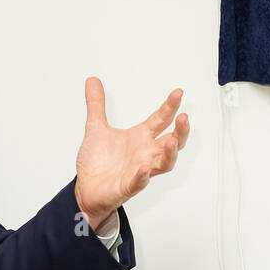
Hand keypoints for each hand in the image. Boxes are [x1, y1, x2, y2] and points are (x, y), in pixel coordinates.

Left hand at [74, 80, 188, 229]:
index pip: (160, 120)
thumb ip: (96, 105)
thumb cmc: (98, 163)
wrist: (86, 187)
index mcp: (140, 138)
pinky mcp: (128, 186)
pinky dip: (143, 176)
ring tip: (173, 141)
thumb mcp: (95, 128)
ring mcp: (139, 170)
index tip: (178, 93)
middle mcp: (145, 153)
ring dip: (170, 153)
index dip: (170, 107)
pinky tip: (144, 168)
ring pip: (164, 163)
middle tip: (184, 118)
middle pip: (171, 142)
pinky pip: (139, 182)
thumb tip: (92, 81)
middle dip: (180, 131)